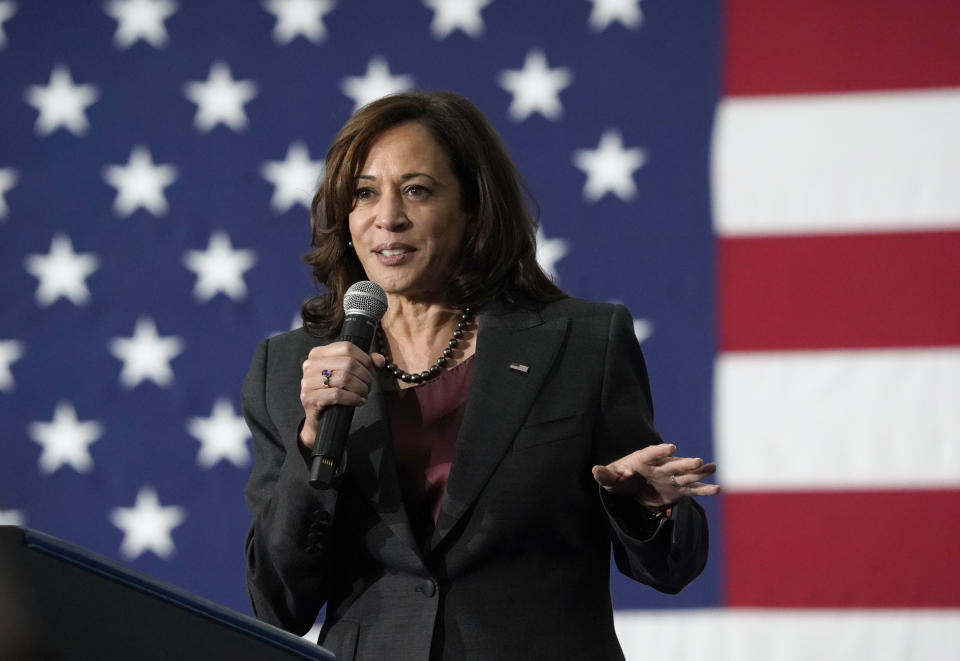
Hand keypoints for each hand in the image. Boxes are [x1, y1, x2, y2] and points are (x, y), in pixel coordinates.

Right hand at [299, 342, 385, 448]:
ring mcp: (307, 381)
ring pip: (343, 378)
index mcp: (319, 353)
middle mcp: (310, 364)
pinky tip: (359, 401)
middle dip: (365, 376)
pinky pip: (337, 394)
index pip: (347, 347)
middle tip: (369, 386)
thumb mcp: (352, 374)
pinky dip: (353, 398)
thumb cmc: (335, 392)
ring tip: (364, 394)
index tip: (371, 371)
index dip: (364, 359)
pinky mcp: (309, 397)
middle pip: (348, 363)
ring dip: (360, 388)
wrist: (320, 417)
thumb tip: (379, 359)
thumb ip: (367, 364)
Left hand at [592, 444, 719, 511]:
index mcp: (643, 460)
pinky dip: (704, 489)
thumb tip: (595, 470)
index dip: (661, 450)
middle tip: (697, 460)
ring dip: (699, 472)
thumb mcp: (610, 478)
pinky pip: (692, 490)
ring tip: (712, 468)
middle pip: (673, 464)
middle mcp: (660, 467)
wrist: (632, 488)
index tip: (671, 447)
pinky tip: (716, 488)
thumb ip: (605, 475)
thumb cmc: (619, 479)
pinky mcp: (678, 490)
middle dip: (684, 463)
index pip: (652, 453)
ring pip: (686, 475)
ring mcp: (671, 478)